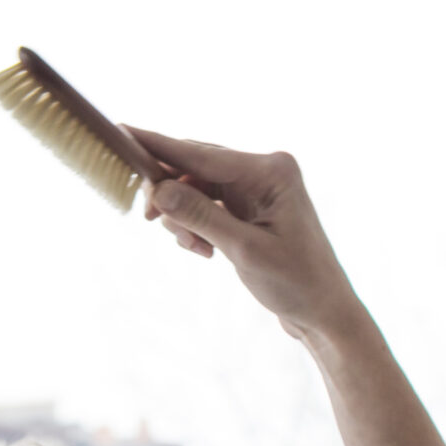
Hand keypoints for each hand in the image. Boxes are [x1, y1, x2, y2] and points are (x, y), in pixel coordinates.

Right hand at [128, 128, 368, 344]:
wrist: (324, 313)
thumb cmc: (297, 283)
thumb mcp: (244, 251)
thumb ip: (200, 217)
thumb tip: (159, 190)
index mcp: (271, 171)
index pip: (201, 154)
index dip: (158, 145)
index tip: (121, 131)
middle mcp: (264, 171)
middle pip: (195, 166)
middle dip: (169, 193)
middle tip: (146, 217)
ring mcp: (257, 188)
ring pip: (196, 188)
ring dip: (184, 217)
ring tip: (195, 248)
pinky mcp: (249, 207)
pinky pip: (206, 204)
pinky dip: (196, 226)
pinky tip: (204, 250)